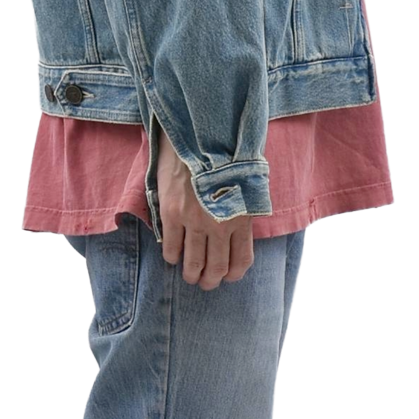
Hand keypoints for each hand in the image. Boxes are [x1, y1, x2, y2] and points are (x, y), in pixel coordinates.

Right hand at [156, 122, 254, 289]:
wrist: (200, 136)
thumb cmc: (226, 156)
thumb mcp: (247, 183)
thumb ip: (244, 208)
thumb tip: (242, 228)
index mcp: (242, 217)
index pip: (241, 260)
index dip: (233, 274)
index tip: (227, 276)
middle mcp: (220, 224)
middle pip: (216, 267)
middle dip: (210, 281)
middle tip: (205, 283)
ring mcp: (195, 220)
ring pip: (192, 262)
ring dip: (191, 273)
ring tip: (189, 275)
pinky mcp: (173, 213)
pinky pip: (171, 246)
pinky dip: (171, 256)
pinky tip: (173, 256)